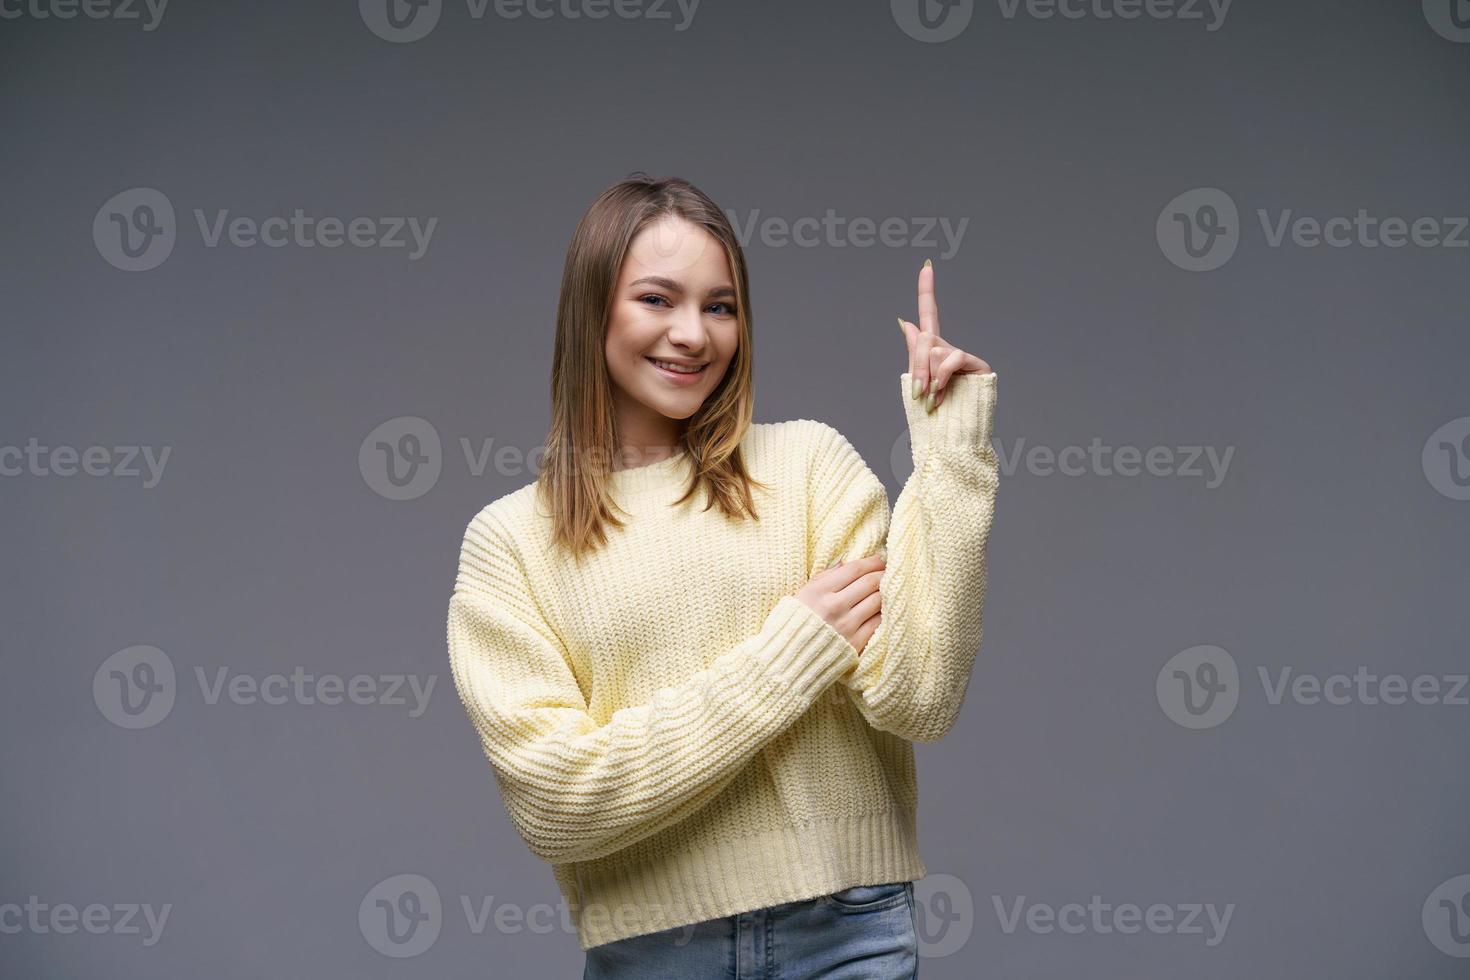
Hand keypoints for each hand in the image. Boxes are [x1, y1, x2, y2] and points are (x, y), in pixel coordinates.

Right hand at [794, 555, 884, 653]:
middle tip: (888, 571)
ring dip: (885, 592)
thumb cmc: (794, 622)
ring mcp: (846, 625)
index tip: (879, 559)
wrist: (789, 658)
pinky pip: (877, 622)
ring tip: (887, 588)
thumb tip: (845, 563)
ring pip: (877, 601)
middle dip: (883, 574)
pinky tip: (881, 609)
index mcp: (819, 591)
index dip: (871, 562)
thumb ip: (824, 577)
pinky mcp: (855, 643)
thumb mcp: (803, 594)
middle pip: (870, 583)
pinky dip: (882, 613)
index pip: (854, 569)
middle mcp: (834, 606)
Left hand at [897, 259, 992, 411]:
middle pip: (926, 339)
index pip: (929, 316)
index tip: (926, 266)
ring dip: (929, 377)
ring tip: (932, 400)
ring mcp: (965, 359)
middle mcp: (950, 352)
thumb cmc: (931, 420)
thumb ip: (914, 353)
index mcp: (933, 354)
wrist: (951, 442)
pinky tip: (940, 394)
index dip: (927, 291)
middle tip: (918, 393)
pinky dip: (942, 376)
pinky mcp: (979, 366)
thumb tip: (906, 321)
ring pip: (936, 350)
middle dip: (918, 366)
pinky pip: (953, 358)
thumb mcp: (916, 384)